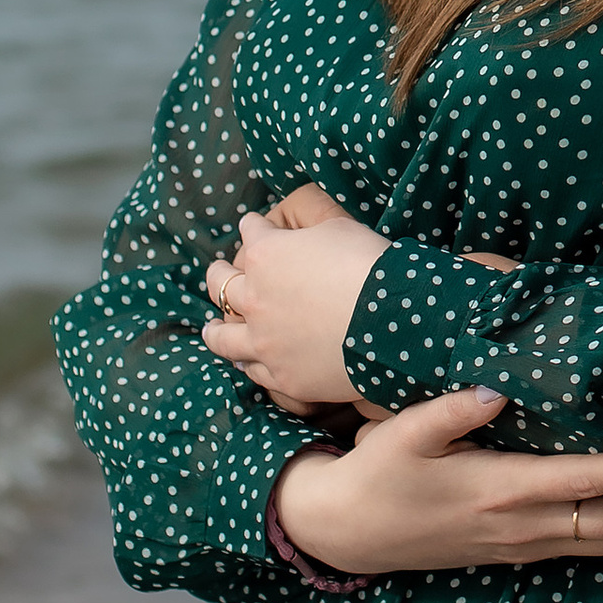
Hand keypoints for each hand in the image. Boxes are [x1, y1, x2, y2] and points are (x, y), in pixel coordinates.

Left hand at [203, 202, 390, 406]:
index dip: (255, 227)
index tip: (256, 226)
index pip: (251, 232)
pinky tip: (244, 359)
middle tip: (218, 271)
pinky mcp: (282, 376)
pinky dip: (247, 362)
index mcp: (266, 255)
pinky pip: (252, 370)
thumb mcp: (339, 228)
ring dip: (215, 328)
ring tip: (211, 326)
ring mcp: (264, 342)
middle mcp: (254, 299)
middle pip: (222, 284)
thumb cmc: (368, 265)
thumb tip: (300, 236)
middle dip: (218, 274)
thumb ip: (308, 231)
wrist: (391, 321)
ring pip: (222, 337)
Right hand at [273, 391, 602, 576]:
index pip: (585, 481)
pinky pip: (589, 547)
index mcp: (501, 491)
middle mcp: (522, 526)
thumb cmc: (377, 473)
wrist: (346, 533)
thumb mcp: (403, 433)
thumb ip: (451, 410)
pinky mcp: (519, 551)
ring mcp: (523, 545)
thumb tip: (496, 387)